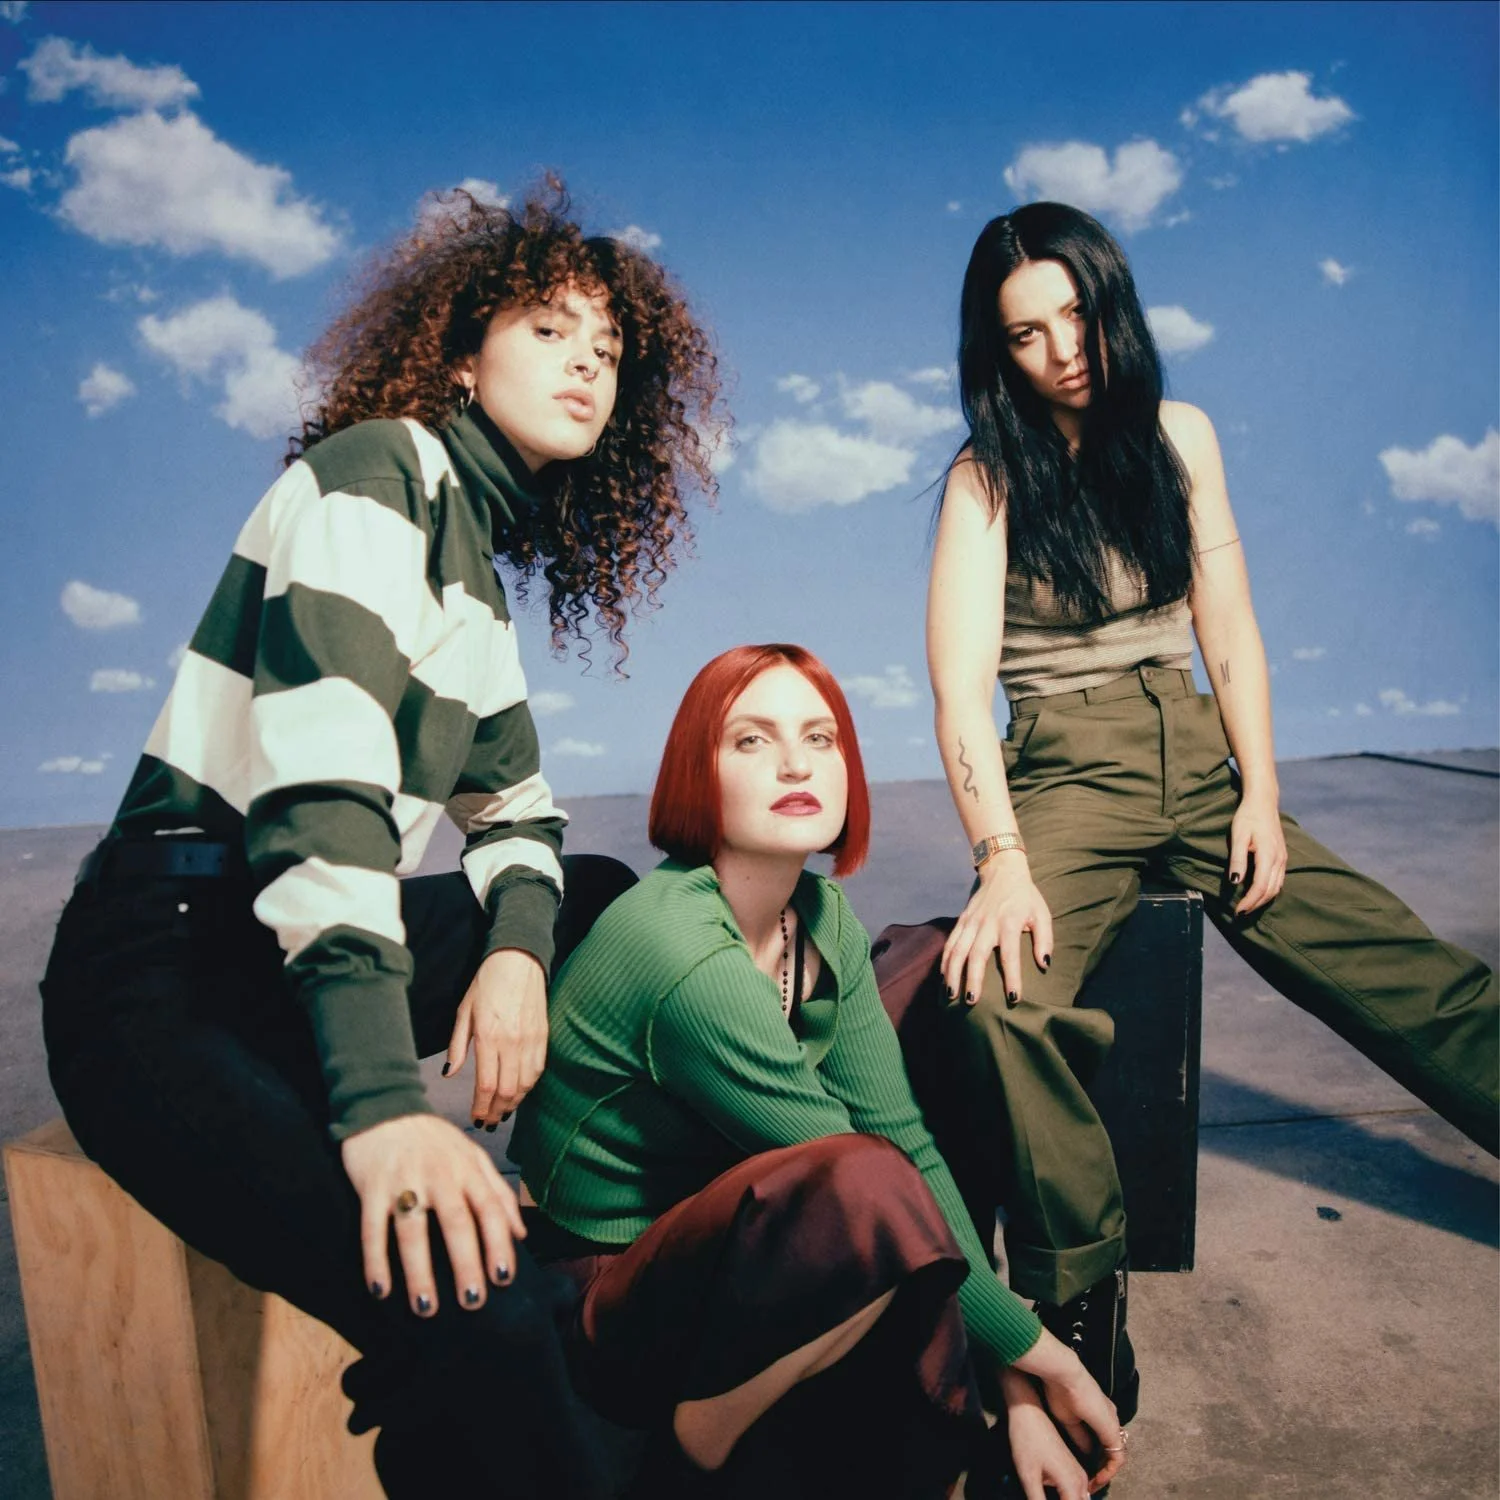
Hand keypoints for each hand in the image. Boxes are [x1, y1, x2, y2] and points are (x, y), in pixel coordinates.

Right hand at [341, 1113, 526, 1314]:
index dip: (498, 1243)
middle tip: (472, 1301)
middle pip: (456, 1222)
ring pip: (413, 1230)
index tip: (504, 1278)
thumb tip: (521, 1234)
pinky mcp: (372, 1186)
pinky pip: (373, 1228)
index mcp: (467, 1168)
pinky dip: (375, 1260)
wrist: (383, 1107)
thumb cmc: (433, 1140)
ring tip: (426, 1308)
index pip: (490, 1208)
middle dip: (466, 1263)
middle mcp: (439, 1174)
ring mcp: (404, 1180)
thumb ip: (497, 1192)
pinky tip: (380, 1289)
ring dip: (419, 1271)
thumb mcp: (472, 1156)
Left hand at [445, 947, 548, 1124]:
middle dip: (497, 1111)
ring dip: (513, 1102)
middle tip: (488, 1121)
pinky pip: (538, 1070)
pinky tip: (519, 1092)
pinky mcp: (543, 1035)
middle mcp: (512, 1041)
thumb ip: (458, 1045)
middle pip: (507, 1090)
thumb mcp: (464, 1011)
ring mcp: (530, 1039)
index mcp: (488, 1036)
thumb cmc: (486, 983)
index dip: (481, 1107)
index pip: (487, 1085)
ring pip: (525, 1084)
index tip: (476, 1118)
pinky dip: (528, 1086)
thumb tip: (449, 1073)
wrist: (519, 960)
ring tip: (502, 1111)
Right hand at [941, 854, 1052, 1005]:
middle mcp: (987, 923)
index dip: (1012, 977)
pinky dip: (945, 962)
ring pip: (957, 950)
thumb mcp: (1042, 914)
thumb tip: (1044, 964)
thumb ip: (1044, 939)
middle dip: (972, 979)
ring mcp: (971, 922)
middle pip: (976, 954)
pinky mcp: (961, 921)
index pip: (1010, 954)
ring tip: (951, 995)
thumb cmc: (1025, 897)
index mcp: (1010, 922)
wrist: (1002, 871)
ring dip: (953, 973)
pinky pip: (950, 944)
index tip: (1014, 998)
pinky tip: (943, 979)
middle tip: (971, 1001)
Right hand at [1011, 1329, 1126, 1492]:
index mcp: (1099, 1413)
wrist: (1063, 1374)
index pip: (1102, 1441)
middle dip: (1102, 1468)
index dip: (1095, 1459)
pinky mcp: (1111, 1428)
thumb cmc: (1059, 1391)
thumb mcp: (1067, 1419)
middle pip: (1111, 1449)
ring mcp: (1112, 1422)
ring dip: (1105, 1472)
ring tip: (1093, 1483)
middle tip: (1091, 1482)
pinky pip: (1117, 1457)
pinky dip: (1108, 1471)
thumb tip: (1087, 1451)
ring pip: (1116, 1454)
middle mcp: (1110, 1417)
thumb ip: (1079, 1435)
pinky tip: (1097, 1478)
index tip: (1083, 1472)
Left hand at [1228, 790, 1286, 914]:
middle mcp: (1279, 859)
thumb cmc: (1248, 817)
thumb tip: (1235, 881)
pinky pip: (1279, 880)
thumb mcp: (1238, 836)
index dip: (1249, 901)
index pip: (1261, 886)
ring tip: (1247, 907)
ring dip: (1263, 900)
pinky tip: (1258, 894)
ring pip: (1277, 887)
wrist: (1263, 802)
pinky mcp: (1282, 857)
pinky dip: (1269, 891)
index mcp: (1268, 854)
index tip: (1237, 910)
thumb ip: (1237, 859)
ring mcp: (1283, 858)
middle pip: (1270, 891)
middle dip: (1255, 905)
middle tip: (1239, 913)